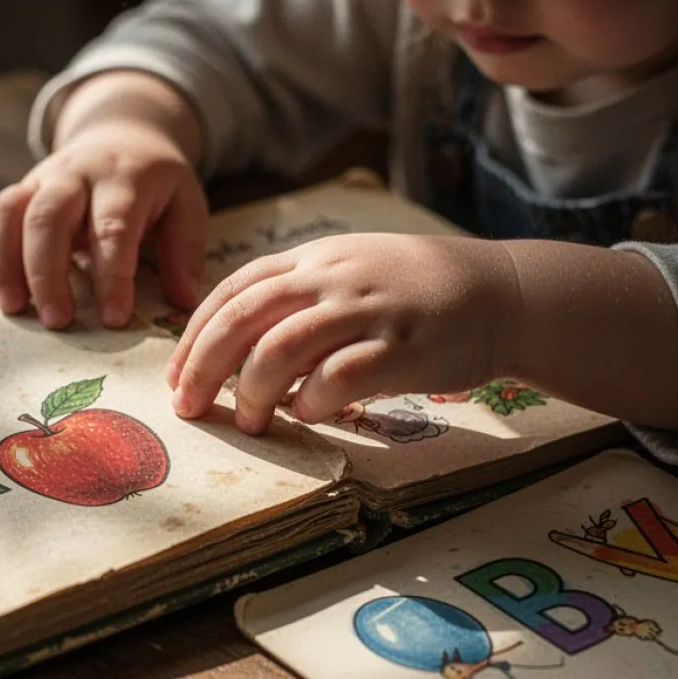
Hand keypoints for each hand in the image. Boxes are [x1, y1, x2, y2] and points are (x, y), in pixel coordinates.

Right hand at [0, 72, 207, 329]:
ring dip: (2, 261)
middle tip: (56, 322)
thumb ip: (185, 250)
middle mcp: (74, 175)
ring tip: (12, 307)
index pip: (112, 228)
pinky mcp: (15, 191)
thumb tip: (184, 301)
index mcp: (123, 179)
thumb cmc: (155, 184)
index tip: (112, 318)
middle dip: (47, 273)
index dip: (111, 275)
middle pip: (48, 218)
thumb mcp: (185, 204)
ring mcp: (38, 180)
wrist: (122, 134)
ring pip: (7, 213)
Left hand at [165, 233, 519, 432]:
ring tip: (249, 420)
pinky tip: (309, 413)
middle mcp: (333, 277)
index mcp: (313, 258)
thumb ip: (294, 299)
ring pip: (282, 348)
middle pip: (244, 319)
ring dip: (253, 391)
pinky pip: (338, 379)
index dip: (194, 335)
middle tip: (188, 408)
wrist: (501, 291)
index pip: (233, 290)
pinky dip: (310, 402)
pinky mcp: (402, 347)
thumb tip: (231, 352)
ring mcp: (368, 309)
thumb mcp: (348, 273)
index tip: (175, 376)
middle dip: (203, 368)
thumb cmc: (413, 292)